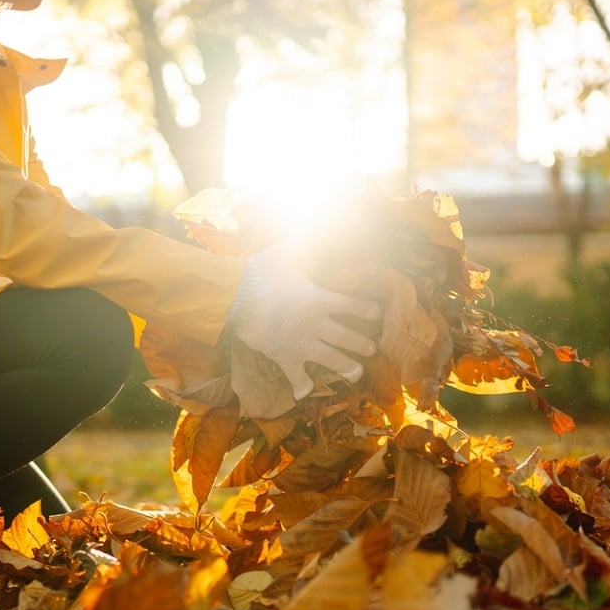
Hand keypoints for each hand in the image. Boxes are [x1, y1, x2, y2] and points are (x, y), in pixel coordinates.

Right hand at [227, 244, 380, 399]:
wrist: (234, 298)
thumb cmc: (260, 273)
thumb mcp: (287, 250)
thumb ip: (308, 238)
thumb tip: (325, 218)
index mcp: (321, 299)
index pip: (354, 306)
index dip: (368, 310)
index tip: (375, 313)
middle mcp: (317, 324)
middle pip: (350, 337)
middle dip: (364, 343)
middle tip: (372, 347)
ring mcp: (302, 343)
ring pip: (333, 360)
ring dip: (348, 367)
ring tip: (357, 372)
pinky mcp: (284, 357)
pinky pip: (297, 376)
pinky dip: (302, 385)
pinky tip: (307, 392)